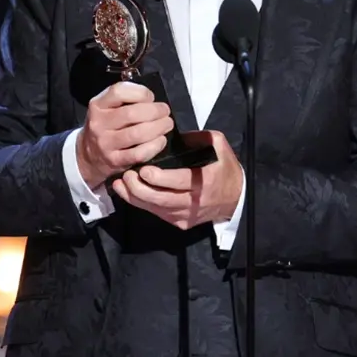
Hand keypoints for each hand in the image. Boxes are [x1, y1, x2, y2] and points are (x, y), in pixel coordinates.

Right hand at [76, 82, 174, 189]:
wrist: (88, 155)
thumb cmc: (105, 126)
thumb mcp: (106, 107)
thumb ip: (125, 99)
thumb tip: (152, 100)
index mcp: (97, 105)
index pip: (119, 92)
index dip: (141, 92)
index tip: (151, 97)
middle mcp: (99, 123)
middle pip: (132, 114)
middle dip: (155, 111)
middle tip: (165, 112)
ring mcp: (106, 144)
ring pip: (138, 134)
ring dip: (158, 127)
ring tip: (166, 124)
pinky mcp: (115, 161)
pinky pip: (140, 153)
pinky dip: (155, 146)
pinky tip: (160, 140)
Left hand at [111, 131, 242, 229]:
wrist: (236, 199)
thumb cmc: (225, 170)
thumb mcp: (220, 147)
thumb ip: (199, 137)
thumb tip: (175, 133)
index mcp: (205, 182)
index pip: (178, 182)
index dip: (159, 178)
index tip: (144, 170)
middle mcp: (194, 202)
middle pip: (161, 199)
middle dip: (139, 188)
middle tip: (127, 175)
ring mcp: (186, 215)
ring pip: (155, 209)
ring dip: (134, 197)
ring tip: (120, 183)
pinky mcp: (180, 222)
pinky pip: (156, 214)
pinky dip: (141, 204)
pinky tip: (128, 193)